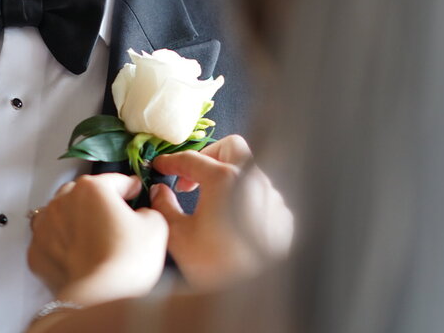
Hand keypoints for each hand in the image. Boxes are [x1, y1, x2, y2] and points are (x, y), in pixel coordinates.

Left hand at [27, 173, 168, 305]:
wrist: (99, 298)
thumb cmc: (125, 263)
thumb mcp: (156, 227)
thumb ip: (148, 211)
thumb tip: (141, 214)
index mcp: (93, 188)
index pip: (116, 180)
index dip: (130, 187)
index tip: (134, 191)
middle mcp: (64, 201)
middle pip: (84, 193)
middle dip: (98, 203)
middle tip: (114, 221)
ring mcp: (46, 226)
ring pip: (62, 213)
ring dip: (76, 220)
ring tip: (93, 239)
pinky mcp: (37, 251)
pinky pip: (50, 240)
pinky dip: (61, 244)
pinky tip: (77, 254)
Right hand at [151, 135, 292, 288]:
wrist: (251, 295)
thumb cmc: (214, 264)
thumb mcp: (178, 235)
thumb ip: (163, 205)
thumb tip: (159, 190)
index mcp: (224, 179)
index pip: (191, 158)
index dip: (171, 161)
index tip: (160, 166)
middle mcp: (253, 180)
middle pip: (230, 148)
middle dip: (208, 156)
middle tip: (192, 179)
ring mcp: (273, 198)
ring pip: (250, 172)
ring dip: (229, 179)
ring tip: (212, 203)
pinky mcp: (284, 217)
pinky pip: (265, 196)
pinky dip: (247, 199)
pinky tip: (234, 220)